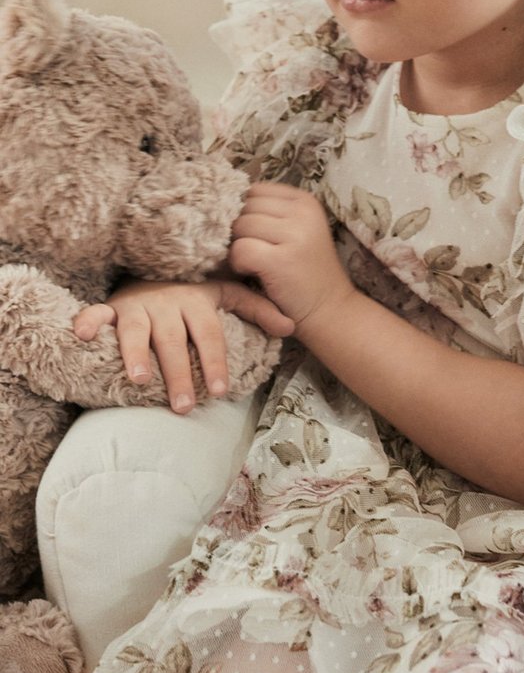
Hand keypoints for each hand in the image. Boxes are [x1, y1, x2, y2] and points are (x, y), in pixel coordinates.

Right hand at [74, 278, 292, 412]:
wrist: (156, 267)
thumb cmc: (195, 291)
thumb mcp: (228, 294)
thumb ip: (259, 310)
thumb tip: (292, 327)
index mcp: (197, 300)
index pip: (210, 334)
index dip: (215, 362)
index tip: (219, 391)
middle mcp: (167, 302)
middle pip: (174, 341)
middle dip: (179, 373)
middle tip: (183, 406)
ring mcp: (137, 304)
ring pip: (135, 331)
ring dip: (136, 355)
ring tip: (141, 381)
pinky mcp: (112, 305)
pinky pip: (96, 312)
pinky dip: (88, 321)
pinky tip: (82, 335)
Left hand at [229, 181, 355, 337]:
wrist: (330, 310)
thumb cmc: (304, 273)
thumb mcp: (296, 232)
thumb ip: (269, 214)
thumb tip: (222, 203)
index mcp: (305, 200)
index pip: (254, 190)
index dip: (245, 213)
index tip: (257, 236)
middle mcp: (303, 212)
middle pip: (244, 207)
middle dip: (240, 231)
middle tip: (254, 253)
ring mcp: (295, 234)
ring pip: (239, 226)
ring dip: (237, 248)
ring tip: (254, 264)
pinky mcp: (282, 260)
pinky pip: (240, 250)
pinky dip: (238, 265)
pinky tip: (252, 273)